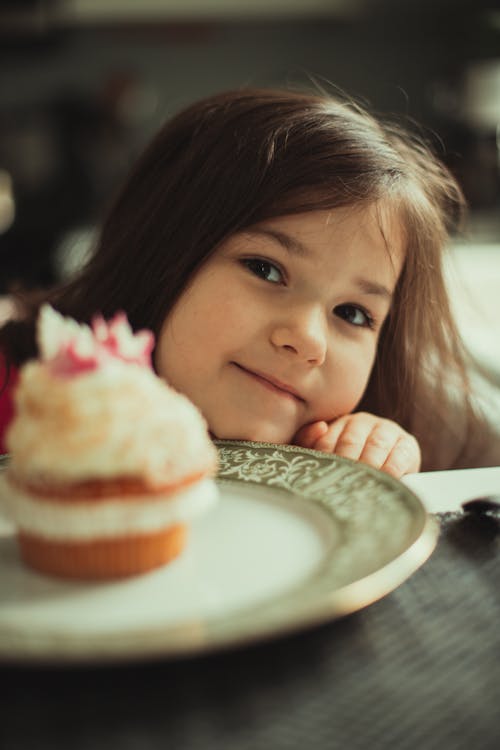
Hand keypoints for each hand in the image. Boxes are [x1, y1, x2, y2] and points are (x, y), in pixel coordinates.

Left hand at [293, 412, 420, 477]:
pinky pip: (399, 456)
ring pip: (375, 446)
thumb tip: (319, 427)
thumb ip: (311, 443)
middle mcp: (363, 422)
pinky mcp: (407, 444)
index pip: (326, 440)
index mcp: (340, 423)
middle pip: (350, 442)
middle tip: (340, 486)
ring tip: (361, 487)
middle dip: (345, 465)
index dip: (324, 460)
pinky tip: (384, 483)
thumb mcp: (329, 455)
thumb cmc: (352, 466)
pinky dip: (391, 471)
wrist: (390, 470)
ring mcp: (387, 430)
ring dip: (368, 468)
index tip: (322, 479)